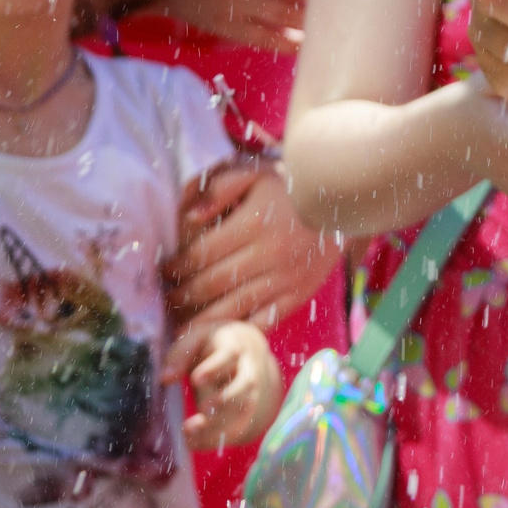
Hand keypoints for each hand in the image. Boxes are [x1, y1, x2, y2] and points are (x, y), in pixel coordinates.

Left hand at [166, 160, 342, 332]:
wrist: (343, 202)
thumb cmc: (289, 186)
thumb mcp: (255, 172)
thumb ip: (220, 187)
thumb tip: (190, 216)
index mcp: (254, 223)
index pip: (201, 254)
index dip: (177, 266)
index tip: (164, 271)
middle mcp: (269, 255)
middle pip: (212, 285)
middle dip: (183, 296)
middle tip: (167, 300)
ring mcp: (285, 279)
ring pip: (233, 309)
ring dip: (202, 322)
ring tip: (182, 326)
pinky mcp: (298, 296)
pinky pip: (263, 322)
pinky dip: (239, 330)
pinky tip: (220, 335)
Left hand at [170, 318, 281, 450]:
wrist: (244, 353)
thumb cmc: (212, 345)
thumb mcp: (196, 339)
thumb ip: (180, 355)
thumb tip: (165, 378)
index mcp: (235, 347)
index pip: (228, 356)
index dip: (214, 368)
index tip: (196, 379)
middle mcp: (247, 371)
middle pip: (243, 386)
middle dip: (224, 399)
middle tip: (203, 409)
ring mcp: (250, 394)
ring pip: (242, 410)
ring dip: (218, 424)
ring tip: (190, 431)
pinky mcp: (245, 413)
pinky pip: (236, 429)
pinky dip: (216, 439)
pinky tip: (193, 443)